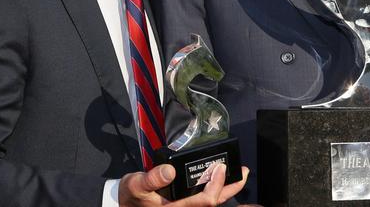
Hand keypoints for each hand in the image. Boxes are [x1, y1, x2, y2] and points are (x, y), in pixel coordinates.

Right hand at [119, 163, 248, 205]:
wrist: (126, 203)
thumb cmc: (132, 196)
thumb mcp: (136, 185)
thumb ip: (152, 178)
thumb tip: (170, 170)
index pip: (205, 201)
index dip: (215, 185)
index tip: (218, 167)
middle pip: (214, 203)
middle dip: (231, 188)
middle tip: (243, 172)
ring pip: (212, 202)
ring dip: (227, 189)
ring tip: (240, 174)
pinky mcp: (187, 205)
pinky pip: (206, 199)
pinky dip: (218, 189)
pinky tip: (223, 178)